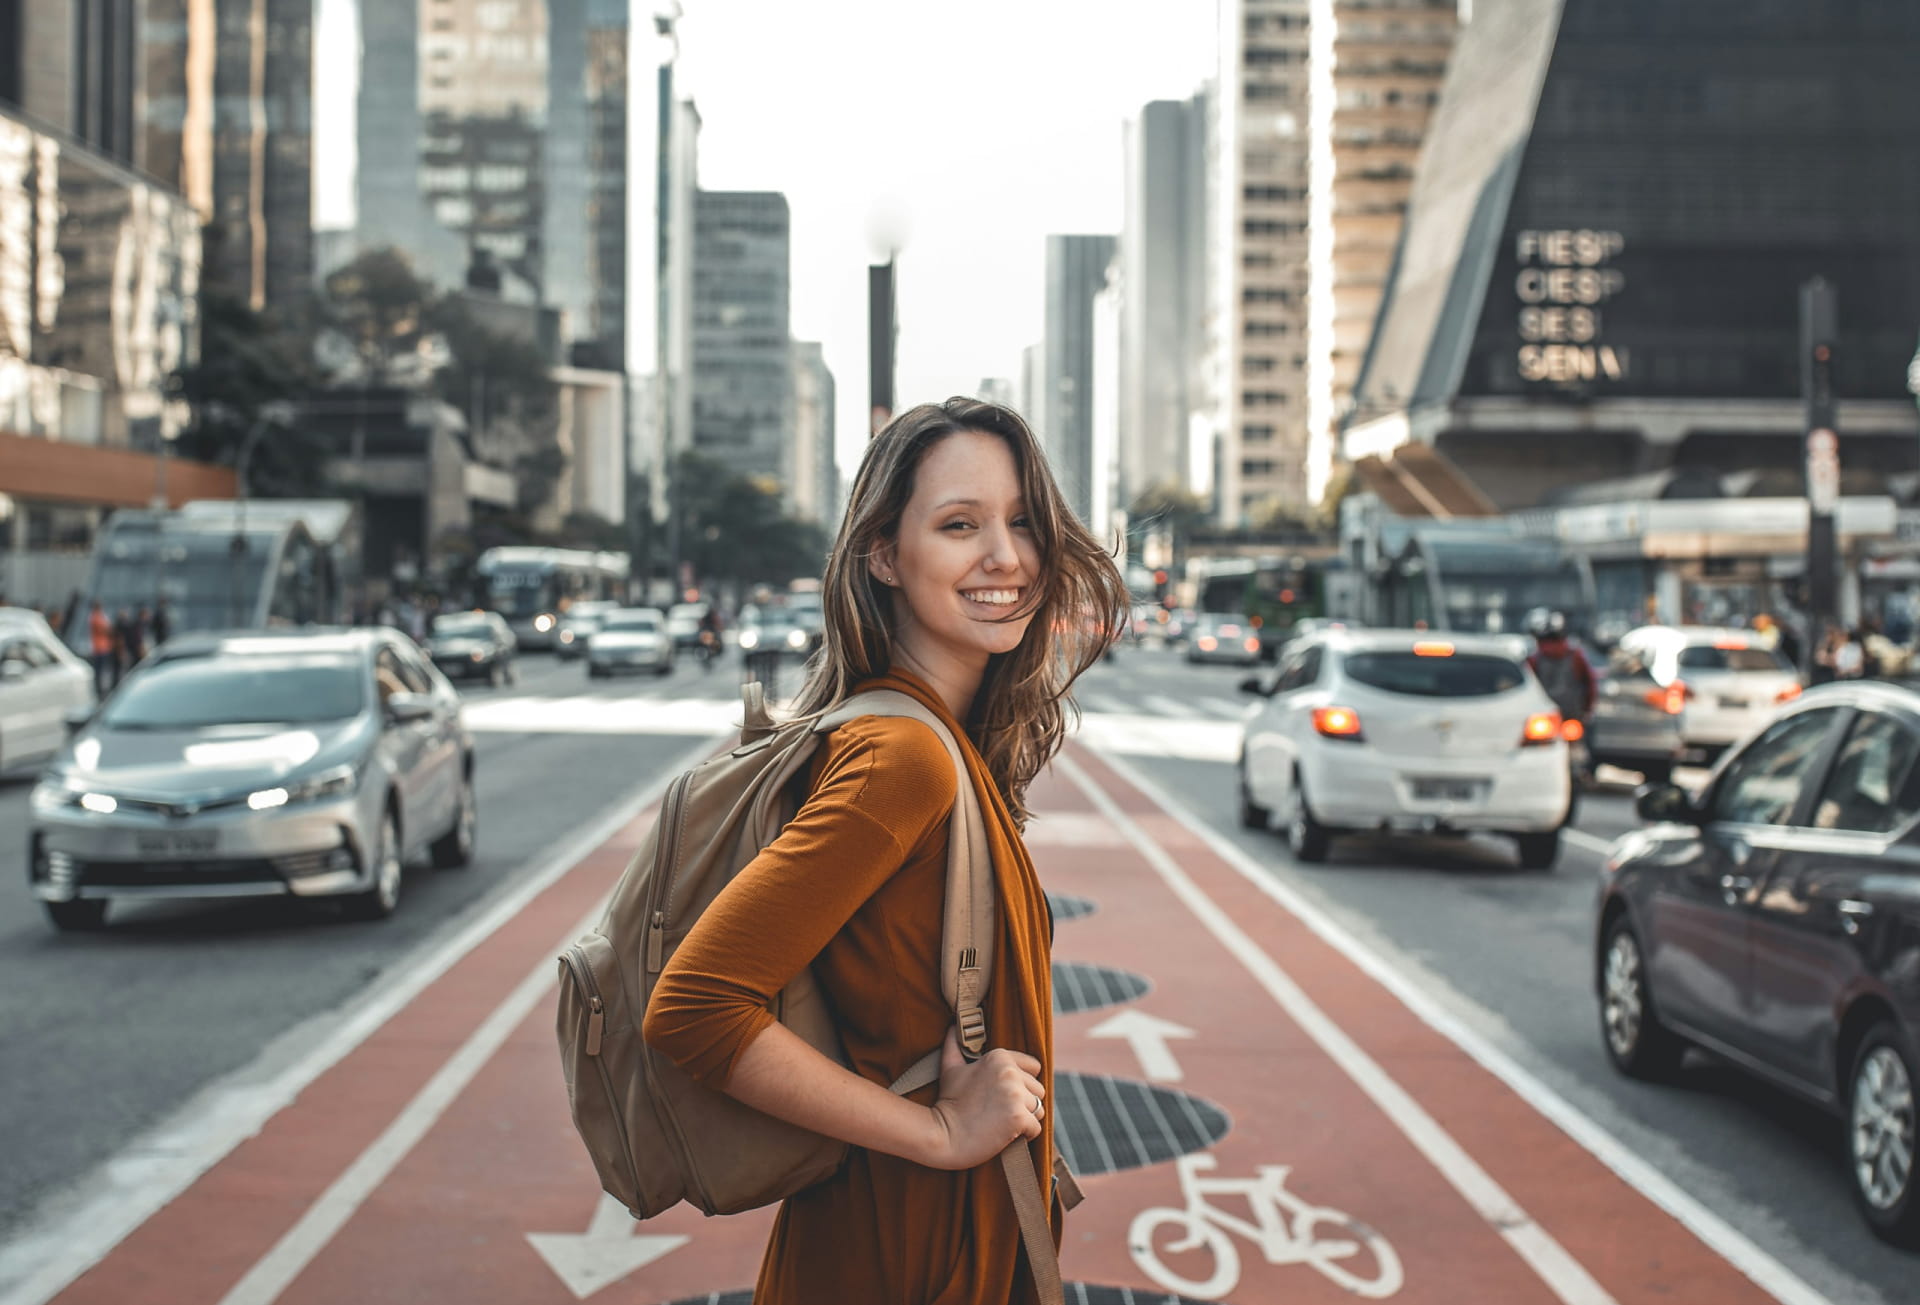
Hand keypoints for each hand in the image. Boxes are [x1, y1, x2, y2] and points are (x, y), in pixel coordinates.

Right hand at [921, 1027, 1044, 1170]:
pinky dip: (1025, 1135)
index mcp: (999, 1057)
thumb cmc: (948, 1103)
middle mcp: (1010, 1072)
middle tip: (1000, 1111)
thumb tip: (953, 1027)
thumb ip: (955, 1045)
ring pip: (1040, 1109)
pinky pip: (1036, 1128)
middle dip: (1024, 1103)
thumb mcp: (950, 1069)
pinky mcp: (1018, 1117)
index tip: (1003, 1094)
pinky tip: (1005, 1134)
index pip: (1034, 1067)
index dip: (1022, 1083)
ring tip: (1002, 1122)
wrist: (942, 1135)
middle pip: (1038, 1090)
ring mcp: (1015, 1095)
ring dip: (1026, 1119)